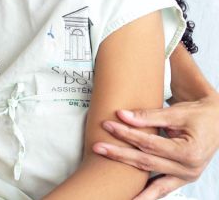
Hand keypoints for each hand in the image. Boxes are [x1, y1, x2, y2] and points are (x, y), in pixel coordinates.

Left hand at [92, 92, 218, 198]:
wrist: (217, 122)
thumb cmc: (199, 115)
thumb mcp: (176, 113)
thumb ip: (149, 116)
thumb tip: (122, 115)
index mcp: (189, 152)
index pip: (149, 144)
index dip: (127, 135)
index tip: (108, 125)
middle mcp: (189, 169)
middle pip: (146, 163)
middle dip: (120, 155)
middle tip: (98, 147)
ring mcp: (186, 177)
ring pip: (152, 182)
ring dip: (130, 185)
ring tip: (109, 189)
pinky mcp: (181, 179)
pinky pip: (161, 189)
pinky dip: (146, 195)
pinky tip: (131, 198)